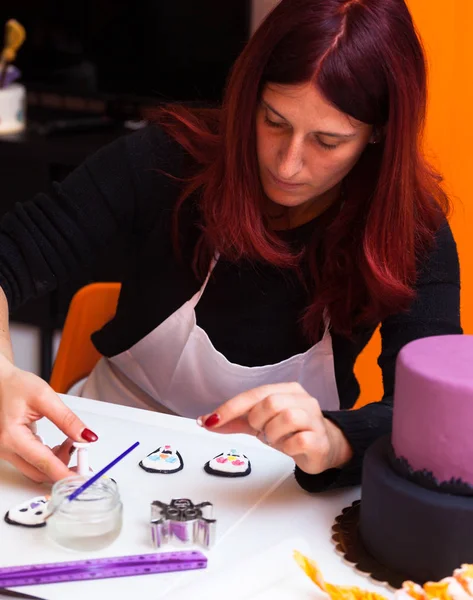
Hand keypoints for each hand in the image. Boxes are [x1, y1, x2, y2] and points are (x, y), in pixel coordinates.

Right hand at [0, 356, 97, 482]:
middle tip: (84, 458)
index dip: (65, 474)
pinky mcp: (10, 449)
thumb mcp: (45, 397)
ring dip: (56, 462)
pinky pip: (31, 462)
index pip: (44, 463)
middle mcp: (5, 448)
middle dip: (63, 468)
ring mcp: (6, 451)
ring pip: (35, 469)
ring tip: (71, 443)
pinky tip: (59, 445)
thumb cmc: (15, 385)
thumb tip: (86, 437)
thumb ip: (67, 419)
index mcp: (11, 436)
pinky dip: (48, 457)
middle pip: (39, 472)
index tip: (80, 480)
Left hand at [197, 382, 352, 473]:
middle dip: (258, 422)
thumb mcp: (260, 423)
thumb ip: (235, 421)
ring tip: (276, 439)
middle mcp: (302, 399)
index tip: (212, 420)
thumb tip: (207, 420)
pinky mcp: (320, 439)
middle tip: (262, 432)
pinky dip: (287, 446)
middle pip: (271, 403)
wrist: (324, 447)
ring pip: (287, 418)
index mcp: (286, 390)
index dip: (231, 407)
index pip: (255, 394)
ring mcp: (313, 418)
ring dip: (273, 434)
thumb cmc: (291, 431)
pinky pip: (299, 440)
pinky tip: (289, 447)